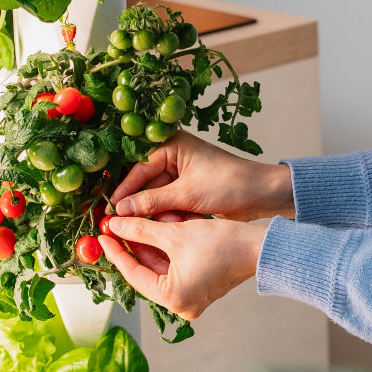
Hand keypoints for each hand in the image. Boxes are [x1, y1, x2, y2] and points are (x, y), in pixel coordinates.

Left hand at [100, 212, 265, 318]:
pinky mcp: (202, 287)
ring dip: (153, 242)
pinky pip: (177, 267)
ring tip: (140, 218)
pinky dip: (169, 247)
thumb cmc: (222, 244)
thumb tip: (114, 226)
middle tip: (118, 224)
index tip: (103, 235)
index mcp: (172, 299)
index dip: (117, 251)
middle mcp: (181, 305)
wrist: (261, 248)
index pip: (133, 273)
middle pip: (148, 270)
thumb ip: (140, 230)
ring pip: (163, 266)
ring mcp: (192, 298)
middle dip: (135, 244)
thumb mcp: (175, 233)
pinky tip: (161, 225)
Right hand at [109, 130, 293, 223]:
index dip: (124, 191)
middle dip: (137, 203)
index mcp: (172, 145)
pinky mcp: (187, 189)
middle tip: (118, 223)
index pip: (138, 168)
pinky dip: (166, 214)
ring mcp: (180, 173)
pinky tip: (162, 226)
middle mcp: (173, 155)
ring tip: (146, 226)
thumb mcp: (187, 194)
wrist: (261, 194)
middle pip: (143, 182)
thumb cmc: (228, 184)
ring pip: (155, 195)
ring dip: (153, 212)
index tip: (109, 211)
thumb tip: (120, 211)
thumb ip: (152, 201)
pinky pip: (167, 202)